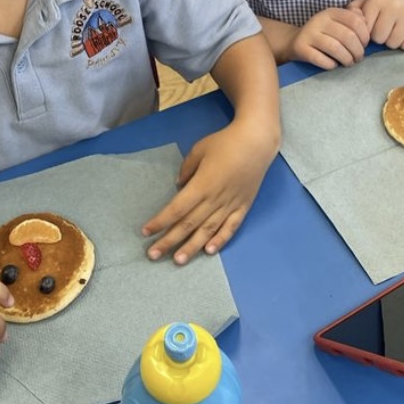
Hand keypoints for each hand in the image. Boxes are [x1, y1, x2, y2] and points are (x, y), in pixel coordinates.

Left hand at [140, 121, 277, 264]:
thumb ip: (187, 169)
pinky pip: (230, 227)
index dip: (160, 222)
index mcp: (201, 185)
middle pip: (188, 224)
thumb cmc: (225, 143)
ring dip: (191, 247)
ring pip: (207, 231)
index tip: (146, 231)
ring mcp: (230, 205)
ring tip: (178, 260)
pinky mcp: (243, 207)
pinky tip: (209, 251)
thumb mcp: (199, 150)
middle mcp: (214, 199)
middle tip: (153, 255)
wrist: (257, 142)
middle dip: (169, 241)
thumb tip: (179, 185)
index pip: (176, 209)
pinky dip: (220, 240)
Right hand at [286, 6, 369, 67]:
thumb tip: (366, 23)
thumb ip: (354, 19)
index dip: (364, 35)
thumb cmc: (323, 34)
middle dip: (358, 50)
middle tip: (359, 58)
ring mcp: (309, 34)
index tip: (365, 45)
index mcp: (330, 12)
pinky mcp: (301, 48)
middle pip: (347, 36)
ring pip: (336, 48)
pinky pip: (322, 60)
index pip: (355, 21)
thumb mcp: (337, 22)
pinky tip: (334, 65)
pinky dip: (332, 65)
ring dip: (347, 59)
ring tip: (349, 63)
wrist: (295, 41)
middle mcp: (319, 20)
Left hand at [348, 0, 403, 50]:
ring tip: (397, 29)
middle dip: (381, 36)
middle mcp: (394, 6)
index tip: (374, 25)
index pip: (364, 29)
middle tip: (387, 28)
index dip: (368, 31)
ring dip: (393, 41)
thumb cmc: (391, 0)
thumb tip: (345, 25)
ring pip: (393, 44)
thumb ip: (354, 9)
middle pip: (379, 39)